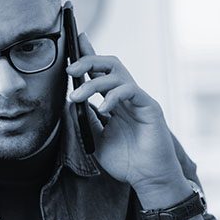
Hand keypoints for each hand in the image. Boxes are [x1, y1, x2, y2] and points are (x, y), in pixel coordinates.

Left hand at [66, 34, 183, 194]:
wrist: (148, 178)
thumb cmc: (126, 161)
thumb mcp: (96, 139)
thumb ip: (85, 120)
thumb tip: (71, 101)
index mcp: (114, 102)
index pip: (100, 73)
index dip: (88, 55)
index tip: (75, 40)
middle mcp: (126, 97)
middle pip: (109, 65)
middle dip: (88, 60)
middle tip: (69, 70)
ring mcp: (138, 100)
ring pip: (117, 75)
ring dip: (93, 83)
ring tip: (77, 97)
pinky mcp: (149, 107)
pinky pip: (130, 90)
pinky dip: (113, 96)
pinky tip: (103, 109)